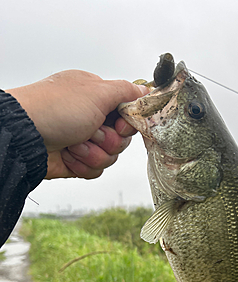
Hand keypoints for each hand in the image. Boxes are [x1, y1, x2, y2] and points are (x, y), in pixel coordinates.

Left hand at [6, 70, 148, 178]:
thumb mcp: (97, 91)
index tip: (119, 123)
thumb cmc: (54, 108)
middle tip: (90, 131)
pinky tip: (69, 155)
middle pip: (122, 139)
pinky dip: (83, 165)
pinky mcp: (77, 160)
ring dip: (93, 153)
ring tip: (74, 143)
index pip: (128, 114)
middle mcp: (92, 118)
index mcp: (97, 97)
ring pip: (110, 157)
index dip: (128, 123)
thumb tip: (145, 89)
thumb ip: (127, 90)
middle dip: (108, 140)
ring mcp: (84, 140)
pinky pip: (96, 170)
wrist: (26, 136)